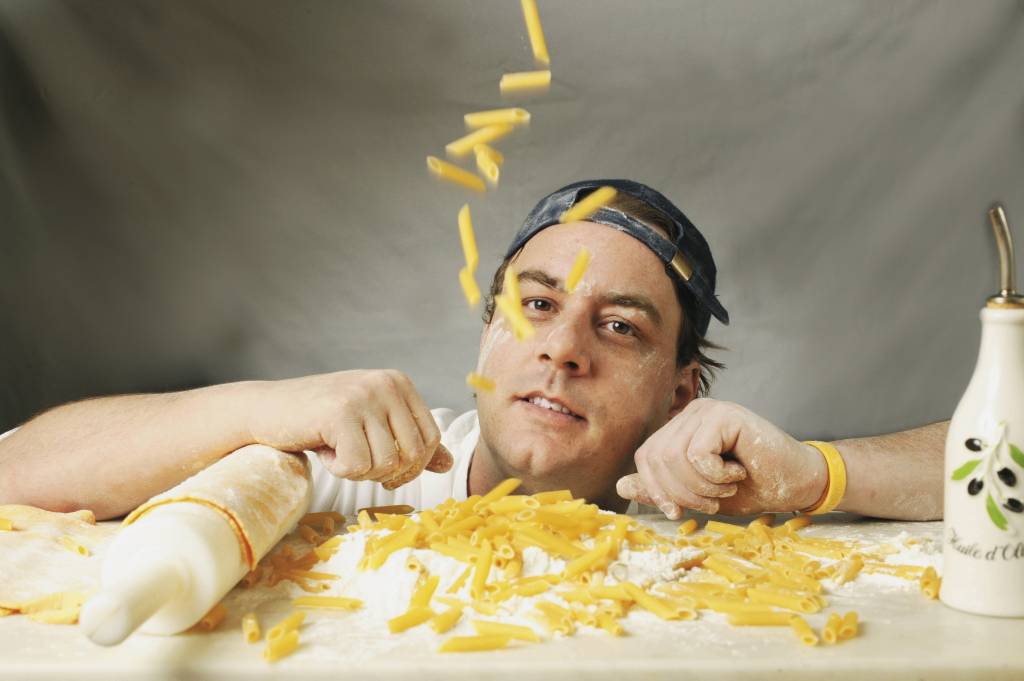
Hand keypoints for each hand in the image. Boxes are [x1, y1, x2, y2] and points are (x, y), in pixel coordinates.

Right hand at [246, 370, 452, 488]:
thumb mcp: (372, 425)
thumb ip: (408, 441)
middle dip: (388, 473)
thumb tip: (448, 464)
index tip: (385, 470)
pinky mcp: (340, 414)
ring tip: (339, 451)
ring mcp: (363, 396)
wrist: (266, 409)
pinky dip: (340, 470)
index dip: (412, 465)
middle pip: (413, 454)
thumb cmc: (321, 419)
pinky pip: (357, 467)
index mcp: (399, 383)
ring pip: (386, 463)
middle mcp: (386, 384)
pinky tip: (324, 449)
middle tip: (358, 464)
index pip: (431, 438)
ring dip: (360, 471)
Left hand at [616, 398, 825, 517]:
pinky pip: (698, 453)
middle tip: (711, 501)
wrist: (798, 482)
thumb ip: (663, 488)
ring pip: (674, 457)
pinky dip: (716, 475)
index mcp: (680, 429)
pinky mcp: (725, 414)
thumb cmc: (752, 487)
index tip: (677, 511)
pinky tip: (738, 471)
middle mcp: (690, 413)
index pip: (645, 458)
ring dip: (701, 486)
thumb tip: (621, 484)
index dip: (656, 489)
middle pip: (655, 457)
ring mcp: (707, 410)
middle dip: (680, 492)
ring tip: (727, 485)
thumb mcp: (699, 495)